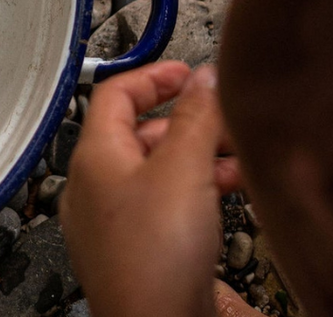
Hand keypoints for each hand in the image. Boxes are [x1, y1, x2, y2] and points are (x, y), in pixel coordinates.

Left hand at [60, 62, 241, 316]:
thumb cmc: (154, 262)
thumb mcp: (182, 169)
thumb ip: (195, 117)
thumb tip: (202, 78)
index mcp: (93, 157)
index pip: (114, 93)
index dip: (153, 76)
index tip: (185, 71)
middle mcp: (96, 188)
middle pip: (140, 133)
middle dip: (187, 120)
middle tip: (224, 116)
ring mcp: (115, 224)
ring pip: (158, 172)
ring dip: (199, 156)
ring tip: (239, 156)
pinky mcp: (139, 254)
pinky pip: (166, 207)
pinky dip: (197, 191)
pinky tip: (230, 194)